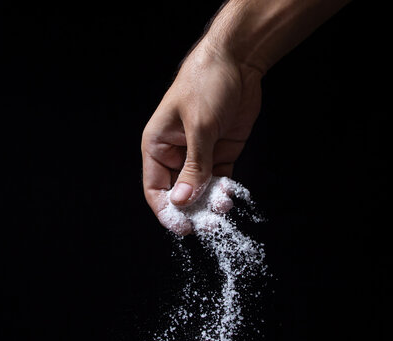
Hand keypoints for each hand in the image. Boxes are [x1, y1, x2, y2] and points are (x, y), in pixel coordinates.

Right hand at [141, 39, 262, 234]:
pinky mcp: (220, 152)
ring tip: (223, 207)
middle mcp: (176, 154)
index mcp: (157, 146)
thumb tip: (182, 201)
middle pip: (179, 193)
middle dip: (192, 210)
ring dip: (210, 202)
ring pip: (200, 189)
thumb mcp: (199, 127)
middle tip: (208, 224)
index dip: (166, 210)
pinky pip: (219, 179)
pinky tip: (230, 195)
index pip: (155, 188)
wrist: (237, 60)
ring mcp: (199, 154)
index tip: (182, 227)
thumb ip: (193, 167)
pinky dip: (224, 190)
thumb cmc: (205, 84)